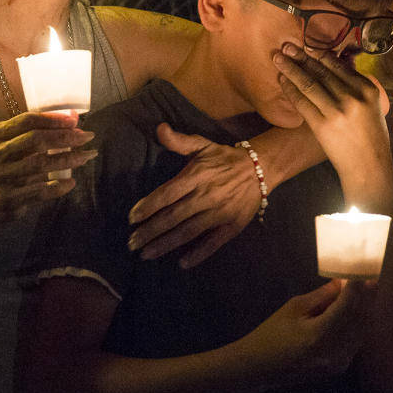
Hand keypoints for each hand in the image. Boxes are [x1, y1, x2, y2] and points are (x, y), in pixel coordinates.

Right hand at [0, 110, 93, 225]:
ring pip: (39, 164)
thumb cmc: (8, 165)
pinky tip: (72, 182)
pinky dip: (58, 186)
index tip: (74, 121)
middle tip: (87, 137)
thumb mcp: (14, 144)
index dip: (53, 119)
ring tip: (87, 156)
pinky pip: (39, 191)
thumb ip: (40, 131)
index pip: (26, 121)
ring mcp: (0, 177)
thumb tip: (73, 117)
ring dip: (68, 159)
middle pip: (35, 140)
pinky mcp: (7, 199)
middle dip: (65, 137)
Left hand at [126, 123, 259, 267]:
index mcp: (196, 176)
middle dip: (150, 231)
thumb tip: (159, 128)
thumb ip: (179, 141)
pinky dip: (199, 254)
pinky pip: (213, 243)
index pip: (166, 194)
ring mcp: (220, 213)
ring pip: (188, 232)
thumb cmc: (225, 158)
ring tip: (146, 254)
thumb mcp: (202, 145)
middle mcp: (206, 196)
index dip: (147, 206)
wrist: (261, 168)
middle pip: (173, 216)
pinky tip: (183, 264)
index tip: (131, 218)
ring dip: (166, 244)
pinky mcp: (232, 226)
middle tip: (131, 243)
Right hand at [239, 279, 373, 386]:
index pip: (348, 305)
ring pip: (361, 331)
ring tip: (368, 291)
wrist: (259, 367)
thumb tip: (342, 282)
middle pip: (359, 319)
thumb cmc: (271, 334)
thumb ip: (321, 295)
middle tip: (372, 278)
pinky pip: (355, 342)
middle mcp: (334, 351)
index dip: (358, 287)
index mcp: (319, 334)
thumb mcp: (294, 308)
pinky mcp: (338, 368)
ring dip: (365, 311)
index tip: (364, 271)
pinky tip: (358, 311)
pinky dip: (359, 325)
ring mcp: (338, 363)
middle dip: (367, 297)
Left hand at [273, 43, 390, 184]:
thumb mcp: (373, 106)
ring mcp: (337, 111)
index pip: (339, 66)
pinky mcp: (322, 125)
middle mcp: (353, 97)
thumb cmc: (371, 137)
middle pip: (322, 71)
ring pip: (309, 83)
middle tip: (286, 45)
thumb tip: (337, 65)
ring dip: (291, 68)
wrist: (369, 167)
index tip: (307, 44)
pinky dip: (290, 89)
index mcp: (368, 89)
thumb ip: (357, 87)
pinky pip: (302, 102)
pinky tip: (282, 80)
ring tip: (278, 58)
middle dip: (301, 57)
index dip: (320, 53)